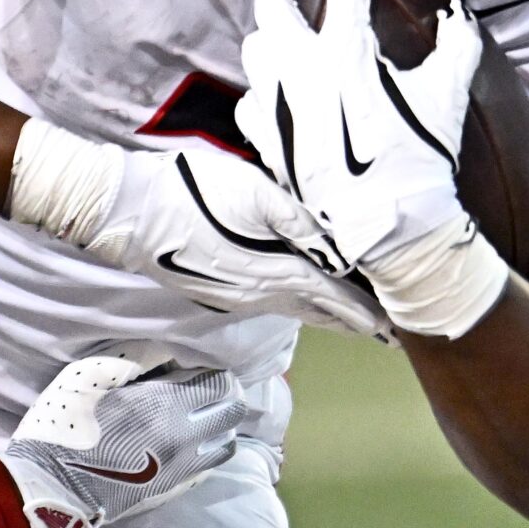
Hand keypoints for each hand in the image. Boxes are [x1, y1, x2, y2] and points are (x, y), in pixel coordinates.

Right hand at [0, 355, 288, 527]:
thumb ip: (136, 357)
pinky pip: (209, 466)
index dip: (212, 367)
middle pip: (233, 411)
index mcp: (164, 404)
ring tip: (197, 415)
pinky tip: (183, 442)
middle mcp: (184, 438)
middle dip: (224, 393)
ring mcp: (182, 468)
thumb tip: (170, 349)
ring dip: (218, 424)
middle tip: (203, 386)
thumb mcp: (89, 375)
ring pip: (227, 442)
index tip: (195, 363)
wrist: (50, 487)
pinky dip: (205, 450)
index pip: (219, 381)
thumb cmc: (64, 424)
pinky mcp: (174, 489)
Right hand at [6, 117, 385, 335]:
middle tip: (393, 335)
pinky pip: (272, 302)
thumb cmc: (188, 191)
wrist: (125, 212)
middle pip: (320, 314)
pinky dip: (300, 304)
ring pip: (296, 310)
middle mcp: (258, 294)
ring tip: (359, 323)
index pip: (335, 297)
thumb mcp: (252, 193)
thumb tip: (342, 246)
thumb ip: (300, 221)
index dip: (370, 310)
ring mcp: (235, 295)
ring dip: (330, 316)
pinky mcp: (217, 288)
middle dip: (358, 323)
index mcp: (273, 272)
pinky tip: (303, 299)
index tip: (403, 324)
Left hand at [236, 0, 507, 337]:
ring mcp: (276, 104)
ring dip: (271, 39)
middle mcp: (300, 69)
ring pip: (254, 50)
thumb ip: (456, 44)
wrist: (389, 225)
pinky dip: (264, 91)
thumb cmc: (421, 157)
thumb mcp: (447, 94)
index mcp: (346, 50)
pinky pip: (250, 100)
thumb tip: (458, 15)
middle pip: (270, 5)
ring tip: (288, 43)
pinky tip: (280, 96)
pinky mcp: (264, 138)